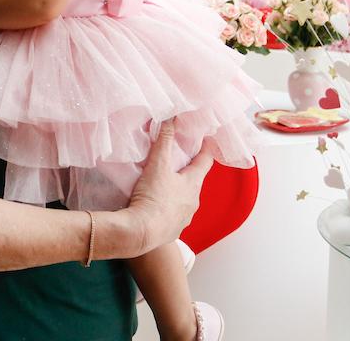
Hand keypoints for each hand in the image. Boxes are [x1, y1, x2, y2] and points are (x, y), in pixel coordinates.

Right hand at [124, 121, 214, 255]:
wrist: (141, 232)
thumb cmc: (153, 196)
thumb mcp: (157, 164)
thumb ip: (164, 140)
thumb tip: (171, 118)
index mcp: (193, 184)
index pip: (205, 162)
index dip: (206, 149)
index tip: (208, 140)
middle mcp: (193, 202)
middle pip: (194, 183)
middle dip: (187, 173)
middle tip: (178, 162)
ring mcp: (184, 218)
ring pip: (183, 201)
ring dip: (176, 193)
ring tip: (162, 186)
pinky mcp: (172, 231)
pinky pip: (172, 216)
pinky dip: (166, 209)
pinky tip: (154, 207)